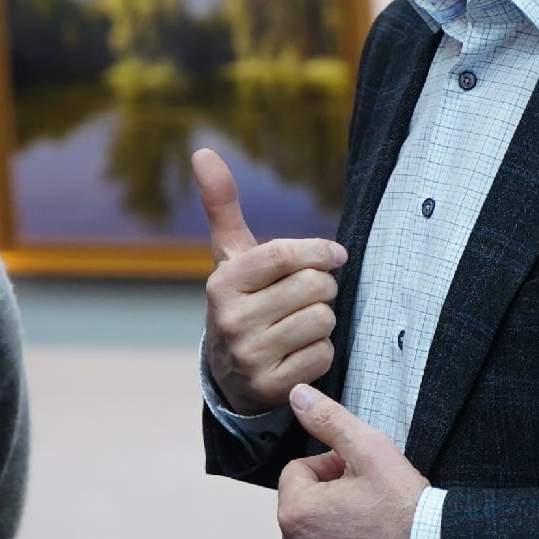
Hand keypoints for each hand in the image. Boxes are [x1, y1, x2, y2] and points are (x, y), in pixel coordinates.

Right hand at [197, 149, 345, 415]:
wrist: (229, 374)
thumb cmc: (242, 299)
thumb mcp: (230, 256)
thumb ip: (222, 205)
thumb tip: (202, 151)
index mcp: (222, 282)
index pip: (285, 255)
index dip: (319, 252)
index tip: (335, 255)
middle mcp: (231, 320)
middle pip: (314, 287)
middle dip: (322, 288)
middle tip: (308, 296)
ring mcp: (249, 356)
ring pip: (323, 320)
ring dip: (324, 320)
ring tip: (301, 322)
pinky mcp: (271, 387)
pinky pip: (323, 355)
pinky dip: (321, 352)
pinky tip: (300, 352)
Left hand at [277, 385, 426, 538]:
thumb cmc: (406, 508)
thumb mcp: (370, 450)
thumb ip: (328, 419)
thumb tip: (296, 396)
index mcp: (295, 511)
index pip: (298, 473)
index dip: (330, 468)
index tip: (359, 477)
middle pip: (303, 508)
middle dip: (329, 500)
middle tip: (368, 502)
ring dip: (333, 532)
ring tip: (371, 529)